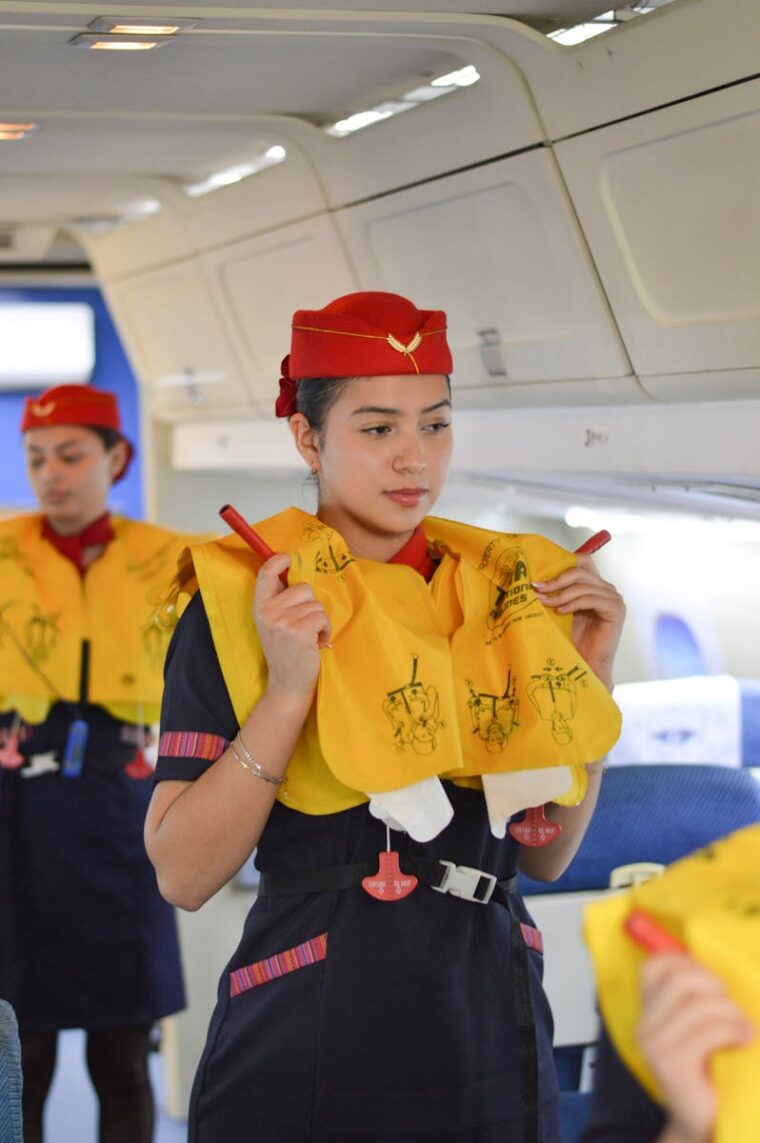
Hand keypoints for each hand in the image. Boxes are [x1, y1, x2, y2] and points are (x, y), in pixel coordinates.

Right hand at [253, 554, 331, 701]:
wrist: (287, 683)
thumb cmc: (285, 650)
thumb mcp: (273, 623)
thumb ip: (278, 600)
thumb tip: (290, 570)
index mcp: (260, 607)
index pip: (265, 573)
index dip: (278, 560)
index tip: (287, 559)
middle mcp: (268, 612)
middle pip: (303, 588)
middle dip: (310, 604)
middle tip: (303, 625)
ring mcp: (283, 622)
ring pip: (316, 604)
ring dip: (319, 621)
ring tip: (309, 637)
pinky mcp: (300, 632)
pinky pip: (322, 617)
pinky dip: (325, 630)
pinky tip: (316, 643)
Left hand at [533, 554, 624, 687]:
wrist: (585, 665)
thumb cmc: (572, 641)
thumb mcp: (560, 610)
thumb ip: (555, 593)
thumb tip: (533, 580)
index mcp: (594, 585)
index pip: (581, 561)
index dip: (560, 563)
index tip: (537, 575)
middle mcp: (605, 588)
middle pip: (580, 570)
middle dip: (556, 579)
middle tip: (537, 588)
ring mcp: (613, 598)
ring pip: (583, 585)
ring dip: (560, 594)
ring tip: (544, 602)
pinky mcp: (616, 609)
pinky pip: (591, 599)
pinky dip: (573, 604)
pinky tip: (560, 612)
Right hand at [637, 954, 754, 1142]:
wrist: (707, 1121)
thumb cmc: (711, 1071)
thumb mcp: (701, 1027)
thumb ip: (699, 998)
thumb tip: (717, 963)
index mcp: (648, 1011)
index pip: (654, 966)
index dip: (687, 963)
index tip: (713, 983)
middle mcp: (644, 1026)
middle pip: (679, 979)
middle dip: (714, 986)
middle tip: (733, 1008)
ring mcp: (654, 1046)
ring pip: (697, 1005)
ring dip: (731, 1013)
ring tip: (745, 1028)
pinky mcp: (671, 1065)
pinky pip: (707, 1031)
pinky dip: (733, 1030)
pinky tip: (745, 1039)